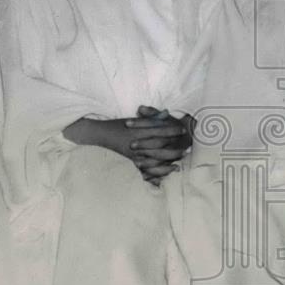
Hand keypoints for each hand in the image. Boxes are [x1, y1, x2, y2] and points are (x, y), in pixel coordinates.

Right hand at [65, 113, 189, 186]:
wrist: (98, 134)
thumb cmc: (115, 125)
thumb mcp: (132, 119)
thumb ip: (150, 117)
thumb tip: (166, 113)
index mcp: (138, 129)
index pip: (159, 129)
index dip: (172, 130)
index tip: (183, 130)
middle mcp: (136, 142)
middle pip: (159, 145)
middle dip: (174, 146)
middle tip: (187, 148)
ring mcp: (133, 153)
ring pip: (154, 158)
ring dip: (169, 159)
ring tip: (180, 160)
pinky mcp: (130, 161)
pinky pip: (146, 168)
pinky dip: (158, 171)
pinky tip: (167, 171)